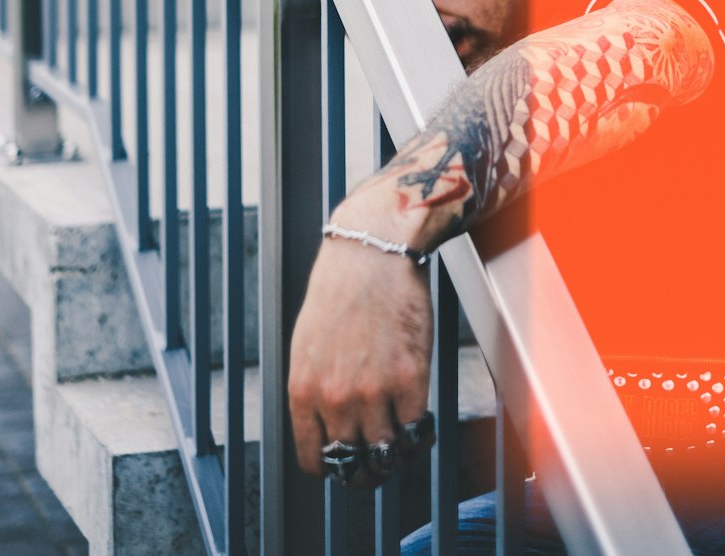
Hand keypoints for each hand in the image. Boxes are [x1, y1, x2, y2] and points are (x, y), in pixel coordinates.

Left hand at [288, 226, 432, 485]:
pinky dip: (421, 437)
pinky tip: (420, 426)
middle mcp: (335, 399)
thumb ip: (313, 388)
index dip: (332, 467)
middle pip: (352, 467)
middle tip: (376, 461)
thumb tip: (323, 425)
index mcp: (303, 390)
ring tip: (401, 444)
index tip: (344, 461)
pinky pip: (418, 432)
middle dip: (365, 471)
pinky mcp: (411, 379)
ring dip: (395, 457)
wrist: (373, 251)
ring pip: (387, 456)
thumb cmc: (340, 288)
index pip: (314, 461)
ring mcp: (374, 392)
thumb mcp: (306, 344)